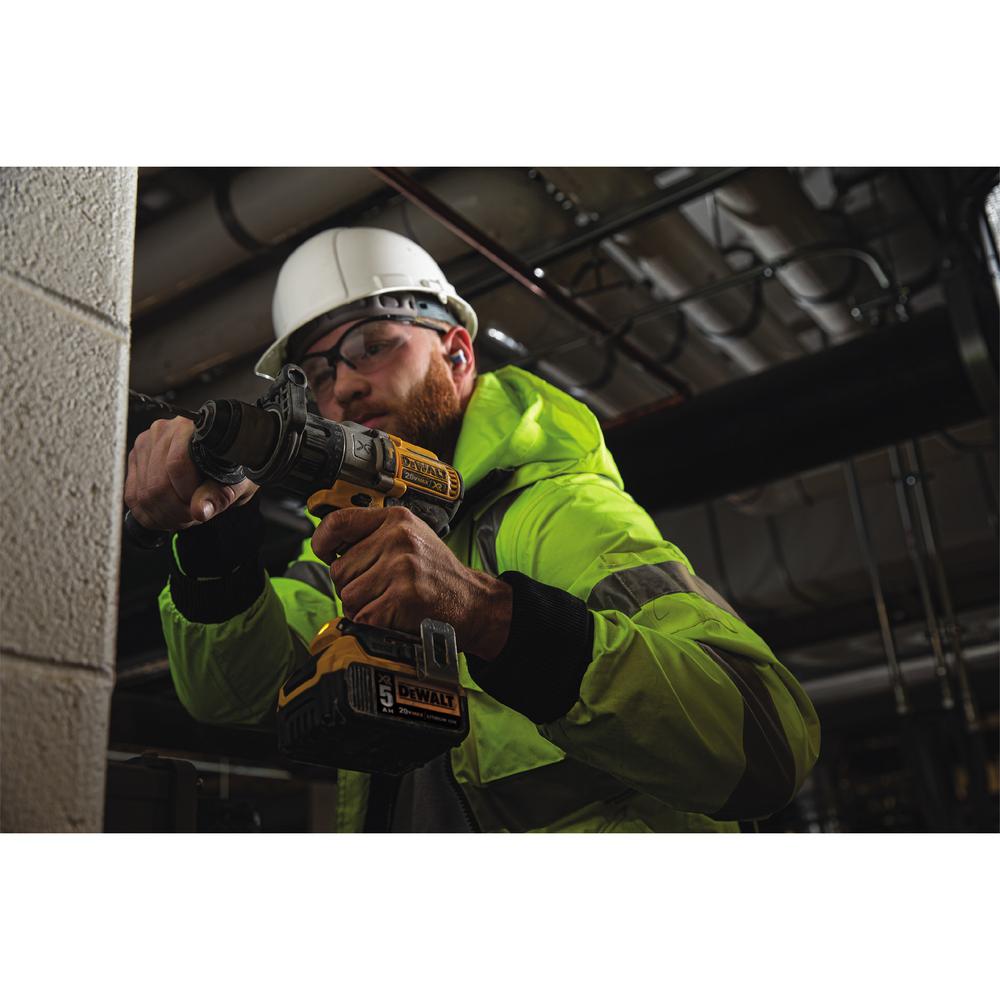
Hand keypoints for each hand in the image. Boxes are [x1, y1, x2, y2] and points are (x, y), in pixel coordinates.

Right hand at [124, 417, 258, 531]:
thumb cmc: (232, 468)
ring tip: (183, 516)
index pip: (177, 466)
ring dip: (163, 515)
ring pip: (143, 493)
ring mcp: (146, 443)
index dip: (187, 496)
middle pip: (157, 483)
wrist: (221, 460)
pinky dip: (149, 512)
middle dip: (174, 511)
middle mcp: (165, 431)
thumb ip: (219, 495)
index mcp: (193, 429)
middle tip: (191, 518)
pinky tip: (167, 514)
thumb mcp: (237, 483)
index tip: (199, 510)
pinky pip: (132, 494)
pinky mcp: (136, 457)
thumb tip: (200, 510)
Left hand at [312, 506, 511, 659]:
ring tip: (388, 601)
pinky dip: (375, 623)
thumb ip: (374, 534)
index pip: (338, 522)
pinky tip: (395, 615)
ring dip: (362, 607)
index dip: (322, 541)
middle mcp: (398, 539)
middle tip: (380, 588)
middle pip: (339, 570)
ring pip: (347, 596)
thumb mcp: (411, 537)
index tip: (326, 553)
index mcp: (396, 520)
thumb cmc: (437, 574)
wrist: (473, 602)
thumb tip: (329, 544)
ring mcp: (401, 567)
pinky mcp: (403, 597)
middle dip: (352, 586)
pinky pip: (363, 616)